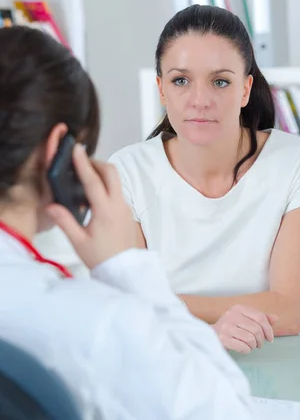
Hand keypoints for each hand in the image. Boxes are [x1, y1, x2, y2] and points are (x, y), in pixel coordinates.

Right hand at [46, 145, 137, 268]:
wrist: (124, 270)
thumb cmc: (101, 257)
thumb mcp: (79, 242)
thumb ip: (65, 222)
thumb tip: (51, 206)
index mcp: (105, 211)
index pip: (94, 181)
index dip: (83, 163)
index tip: (76, 149)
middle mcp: (119, 206)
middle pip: (111, 173)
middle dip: (96, 163)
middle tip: (80, 163)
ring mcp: (126, 208)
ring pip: (116, 181)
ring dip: (102, 174)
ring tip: (85, 178)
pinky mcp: (128, 212)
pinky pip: (118, 191)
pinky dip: (107, 186)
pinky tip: (94, 196)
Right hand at [212, 304, 277, 353]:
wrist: (211, 335)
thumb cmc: (232, 327)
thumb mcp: (245, 318)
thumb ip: (261, 318)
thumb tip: (276, 318)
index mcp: (239, 308)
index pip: (260, 317)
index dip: (268, 329)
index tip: (270, 338)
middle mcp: (231, 315)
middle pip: (256, 329)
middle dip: (261, 340)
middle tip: (260, 344)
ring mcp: (226, 327)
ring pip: (250, 339)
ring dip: (254, 346)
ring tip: (251, 346)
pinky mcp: (223, 339)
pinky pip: (242, 347)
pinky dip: (247, 350)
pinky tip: (245, 349)